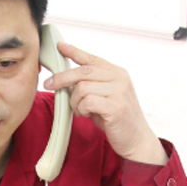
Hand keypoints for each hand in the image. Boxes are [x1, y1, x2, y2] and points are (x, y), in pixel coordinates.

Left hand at [43, 42, 167, 165]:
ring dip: (74, 101)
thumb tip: (65, 80)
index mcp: (117, 73)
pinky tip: (86, 115)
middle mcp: (120, 78)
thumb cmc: (117, 119)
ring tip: (79, 110)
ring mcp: (119, 92)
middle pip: (83, 71)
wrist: (136, 139)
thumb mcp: (104, 97)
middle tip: (49, 85)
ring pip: (82, 87)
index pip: (92, 58)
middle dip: (62, 78)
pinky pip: (87, 102)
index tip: (60, 46)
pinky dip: (81, 109)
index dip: (74, 51)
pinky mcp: (116, 107)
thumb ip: (90, 86)